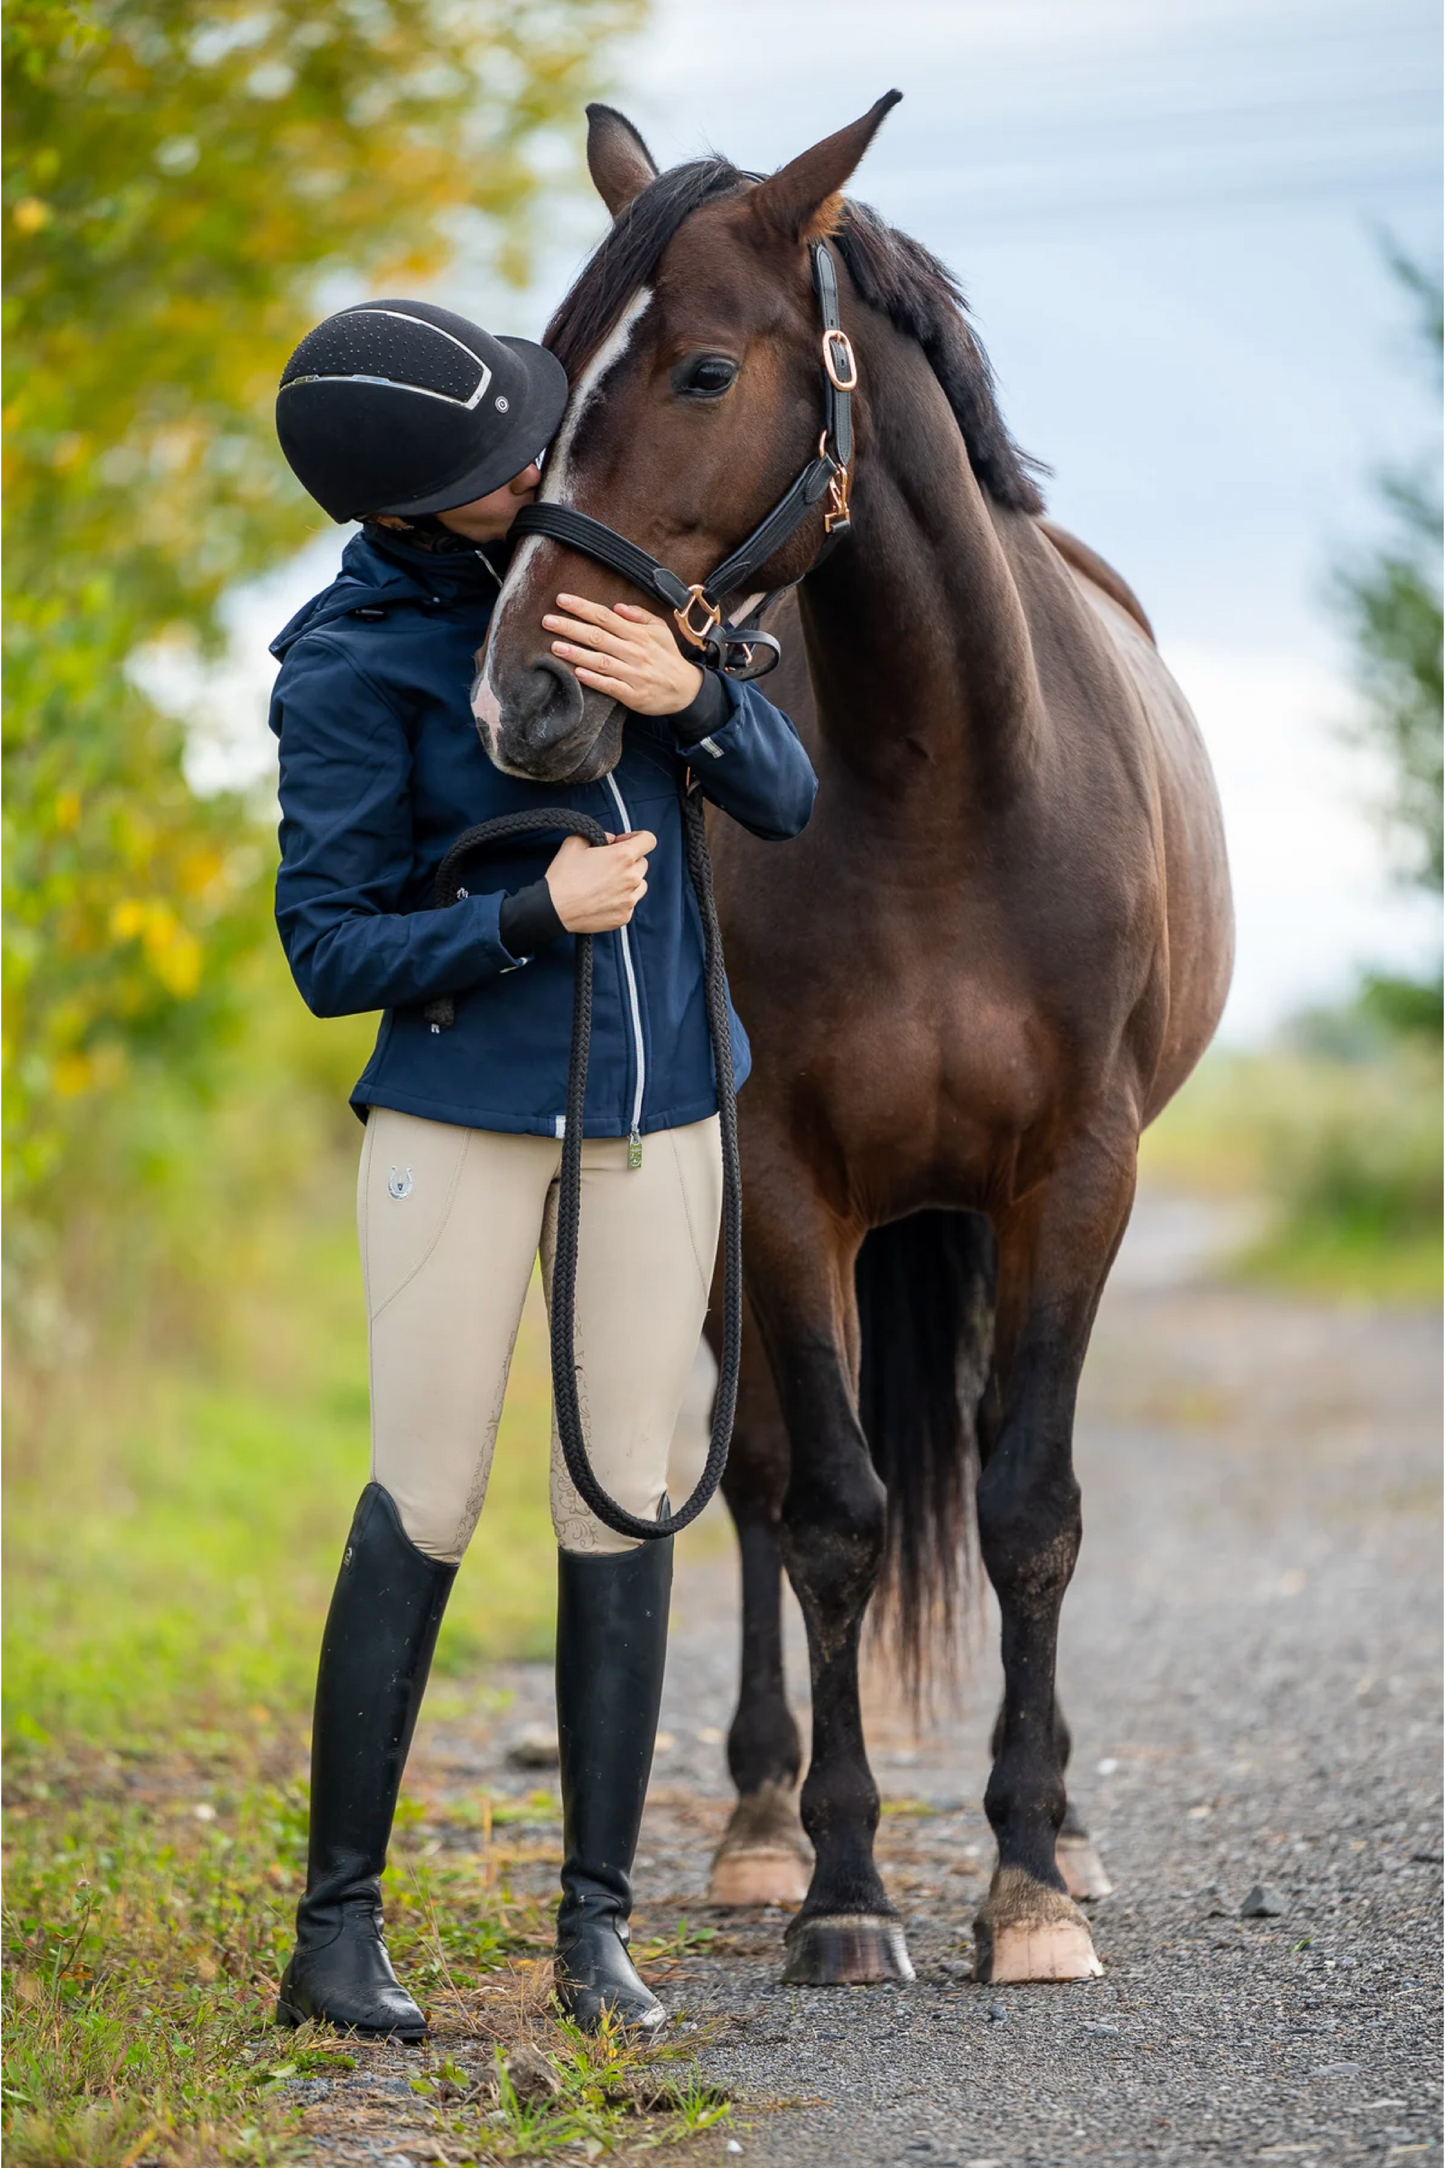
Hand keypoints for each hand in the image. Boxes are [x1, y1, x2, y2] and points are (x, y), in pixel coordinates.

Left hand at [544, 594, 704, 715]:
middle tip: (547, 621)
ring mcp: (632, 673)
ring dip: (576, 653)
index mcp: (638, 634)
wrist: (686, 690)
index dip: (582, 608)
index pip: (605, 616)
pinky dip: (593, 679)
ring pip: (600, 660)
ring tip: (555, 647)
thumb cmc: (668, 657)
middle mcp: (634, 651)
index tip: (562, 600)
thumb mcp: (660, 630)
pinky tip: (576, 673)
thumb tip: (617, 606)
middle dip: (571, 627)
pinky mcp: (632, 694)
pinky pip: (610, 685)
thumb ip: (639, 616)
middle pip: (597, 636)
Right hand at [544, 830, 655, 932]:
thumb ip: (599, 835)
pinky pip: (630, 903)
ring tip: (608, 883)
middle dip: (630, 861)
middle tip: (609, 865)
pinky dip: (621, 900)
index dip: (637, 838)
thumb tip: (611, 841)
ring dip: (629, 881)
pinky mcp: (624, 916)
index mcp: (623, 856)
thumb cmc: (563, 875)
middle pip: (643, 863)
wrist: (553, 909)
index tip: (623, 843)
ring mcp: (629, 900)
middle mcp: (631, 878)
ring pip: (640, 884)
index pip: (649, 840)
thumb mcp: (575, 842)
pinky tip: (603, 899)